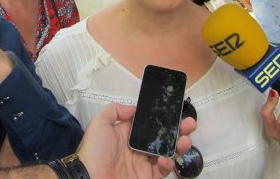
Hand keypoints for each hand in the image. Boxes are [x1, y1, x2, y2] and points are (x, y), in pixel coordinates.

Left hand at [79, 103, 195, 178]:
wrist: (90, 178)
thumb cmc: (93, 151)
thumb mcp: (100, 123)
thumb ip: (115, 110)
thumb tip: (133, 107)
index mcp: (127, 135)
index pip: (149, 124)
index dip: (162, 118)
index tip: (174, 112)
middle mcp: (137, 148)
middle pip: (162, 138)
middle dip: (178, 131)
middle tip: (189, 124)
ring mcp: (143, 164)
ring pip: (167, 153)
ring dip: (179, 146)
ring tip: (185, 140)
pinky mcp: (146, 177)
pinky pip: (163, 171)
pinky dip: (168, 164)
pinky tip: (165, 159)